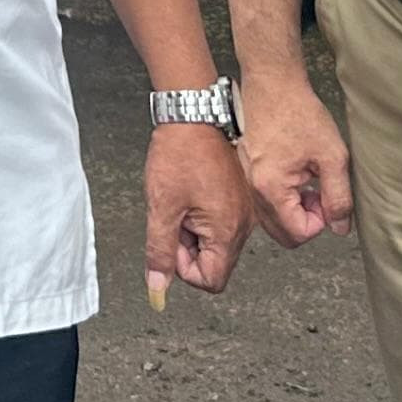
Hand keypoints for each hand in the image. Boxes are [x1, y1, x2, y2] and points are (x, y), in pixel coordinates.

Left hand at [143, 124, 248, 301]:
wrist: (194, 116)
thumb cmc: (181, 153)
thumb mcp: (162, 207)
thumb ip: (160, 252)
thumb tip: (158, 286)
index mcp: (228, 230)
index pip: (211, 280)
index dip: (185, 269)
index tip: (171, 244)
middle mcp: (243, 224)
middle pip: (215, 262)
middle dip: (188, 248)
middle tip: (173, 218)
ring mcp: (243, 209)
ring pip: (216, 242)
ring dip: (194, 231)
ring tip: (180, 202)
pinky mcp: (238, 196)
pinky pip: (221, 222)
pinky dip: (201, 216)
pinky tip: (189, 194)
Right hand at [237, 71, 354, 243]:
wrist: (273, 84)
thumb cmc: (299, 112)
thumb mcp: (332, 156)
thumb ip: (339, 197)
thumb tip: (339, 227)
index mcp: (271, 188)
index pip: (298, 233)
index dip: (321, 223)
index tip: (328, 199)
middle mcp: (253, 189)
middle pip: (282, 233)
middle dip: (306, 220)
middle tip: (319, 194)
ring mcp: (247, 180)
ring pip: (273, 219)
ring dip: (295, 210)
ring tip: (308, 182)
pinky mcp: (248, 171)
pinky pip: (265, 201)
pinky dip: (283, 197)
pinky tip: (296, 173)